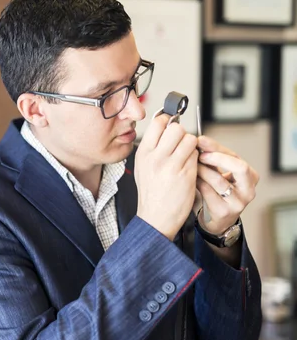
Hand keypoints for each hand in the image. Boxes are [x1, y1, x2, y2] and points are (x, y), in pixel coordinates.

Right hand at [135, 114, 198, 240]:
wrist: (155, 217)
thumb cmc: (151, 193)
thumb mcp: (142, 167)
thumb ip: (152, 147)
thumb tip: (164, 127)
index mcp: (143, 153)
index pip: (158, 123)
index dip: (168, 122)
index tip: (171, 128)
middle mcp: (156, 157)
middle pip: (176, 128)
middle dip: (182, 134)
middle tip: (180, 144)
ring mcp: (171, 165)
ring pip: (190, 140)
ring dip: (192, 146)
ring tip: (186, 157)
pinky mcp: (186, 174)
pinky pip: (196, 155)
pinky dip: (196, 159)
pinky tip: (190, 168)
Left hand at [195, 136, 258, 234]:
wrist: (218, 219)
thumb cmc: (218, 191)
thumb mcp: (220, 173)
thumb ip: (213, 157)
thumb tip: (200, 140)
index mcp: (251, 177)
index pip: (236, 157)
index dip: (217, 148)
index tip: (200, 142)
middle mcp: (249, 190)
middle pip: (239, 167)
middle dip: (217, 158)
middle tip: (200, 155)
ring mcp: (238, 202)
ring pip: (219, 180)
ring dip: (203, 170)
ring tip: (192, 166)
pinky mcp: (224, 211)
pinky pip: (208, 192)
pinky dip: (198, 183)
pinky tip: (192, 179)